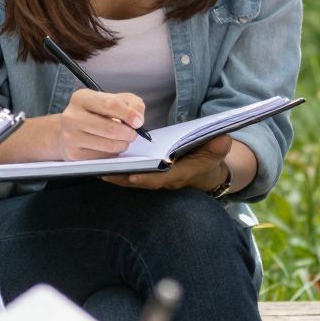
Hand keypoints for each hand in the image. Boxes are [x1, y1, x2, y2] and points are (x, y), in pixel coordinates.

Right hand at [56, 88, 145, 159]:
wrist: (70, 129)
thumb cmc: (95, 113)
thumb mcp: (113, 99)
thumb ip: (131, 103)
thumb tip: (138, 118)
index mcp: (81, 98)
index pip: (111, 104)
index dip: (129, 114)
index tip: (138, 121)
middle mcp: (72, 117)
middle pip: (111, 128)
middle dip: (129, 133)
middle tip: (132, 133)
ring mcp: (71, 137)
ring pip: (109, 145)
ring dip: (123, 144)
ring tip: (122, 139)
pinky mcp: (73, 154)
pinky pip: (104, 157)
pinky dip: (113, 152)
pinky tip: (110, 145)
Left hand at [107, 134, 235, 191]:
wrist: (208, 171)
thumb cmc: (211, 157)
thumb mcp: (219, 150)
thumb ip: (219, 146)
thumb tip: (223, 139)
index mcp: (182, 174)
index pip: (162, 179)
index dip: (147, 178)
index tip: (132, 176)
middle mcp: (166, 181)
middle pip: (142, 182)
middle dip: (123, 178)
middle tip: (103, 172)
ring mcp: (157, 180)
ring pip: (134, 180)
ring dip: (117, 176)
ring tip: (97, 169)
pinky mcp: (150, 176)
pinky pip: (132, 176)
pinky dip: (119, 172)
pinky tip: (103, 165)